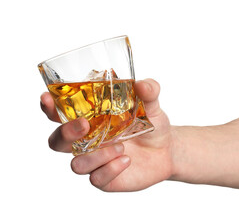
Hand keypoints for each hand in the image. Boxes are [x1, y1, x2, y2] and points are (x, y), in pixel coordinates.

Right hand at [40, 79, 173, 191]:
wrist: (167, 150)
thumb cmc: (151, 124)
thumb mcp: (152, 105)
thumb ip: (149, 91)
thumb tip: (142, 84)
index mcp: (90, 119)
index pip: (59, 114)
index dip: (49, 108)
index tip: (47, 98)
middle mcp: (86, 141)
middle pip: (57, 142)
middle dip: (65, 133)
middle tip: (84, 125)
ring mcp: (94, 160)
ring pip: (76, 164)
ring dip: (96, 155)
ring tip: (121, 145)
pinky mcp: (105, 178)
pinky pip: (96, 178)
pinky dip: (110, 169)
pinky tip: (127, 160)